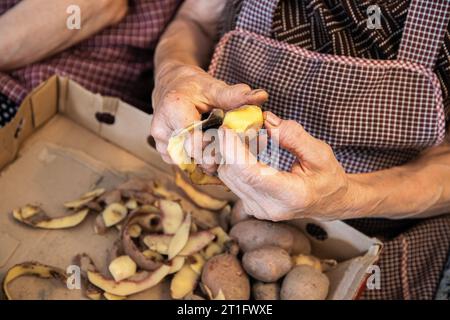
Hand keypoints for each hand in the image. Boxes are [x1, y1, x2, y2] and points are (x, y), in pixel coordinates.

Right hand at [150, 62, 267, 164]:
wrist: (171, 86)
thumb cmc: (193, 86)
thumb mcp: (213, 87)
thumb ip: (235, 95)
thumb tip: (262, 96)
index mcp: (173, 110)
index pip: (193, 140)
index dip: (215, 146)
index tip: (231, 140)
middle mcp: (162, 130)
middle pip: (192, 156)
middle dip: (215, 156)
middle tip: (233, 149)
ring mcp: (161, 144)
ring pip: (189, 164)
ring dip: (208, 161)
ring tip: (223, 149)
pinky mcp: (165, 153)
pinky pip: (185, 164)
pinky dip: (201, 161)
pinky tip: (213, 153)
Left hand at [218, 112, 361, 220]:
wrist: (328, 202)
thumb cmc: (327, 177)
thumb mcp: (320, 153)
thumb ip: (293, 136)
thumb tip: (267, 120)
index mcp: (290, 195)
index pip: (250, 174)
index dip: (232, 150)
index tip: (226, 129)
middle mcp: (269, 207)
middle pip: (234, 173)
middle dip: (232, 145)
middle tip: (244, 123)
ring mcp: (257, 209)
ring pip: (228, 175)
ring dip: (233, 151)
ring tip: (255, 136)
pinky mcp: (250, 205)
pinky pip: (232, 179)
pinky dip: (236, 160)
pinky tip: (253, 149)